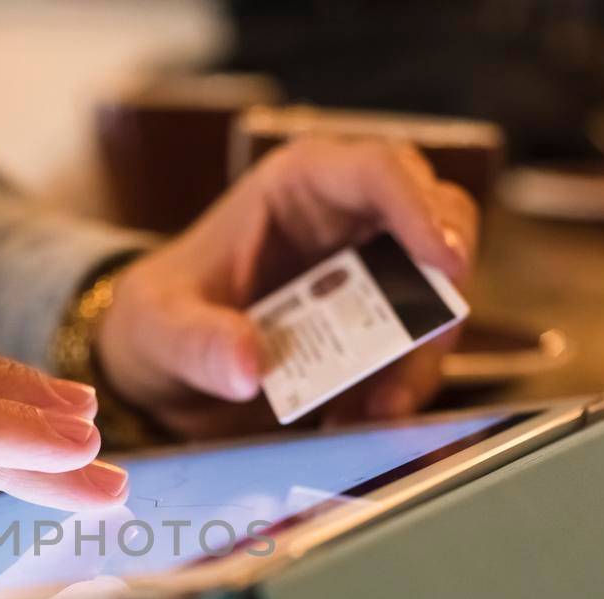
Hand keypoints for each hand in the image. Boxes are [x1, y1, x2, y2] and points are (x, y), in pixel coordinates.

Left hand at [96, 137, 478, 437]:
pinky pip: (410, 358)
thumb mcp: (158, 326)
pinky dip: (394, 394)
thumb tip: (248, 366)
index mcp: (299, 186)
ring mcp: (369, 278)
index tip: (444, 262)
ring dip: (417, 359)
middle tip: (432, 343)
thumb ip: (197, 342)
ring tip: (368, 413)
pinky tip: (352, 422)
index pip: (377, 171)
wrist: (159, 371)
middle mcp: (348, 222)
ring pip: (435, 300)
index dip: (420, 208)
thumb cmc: (159, 319)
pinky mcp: (373, 335)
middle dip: (445, 283)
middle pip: (438, 224)